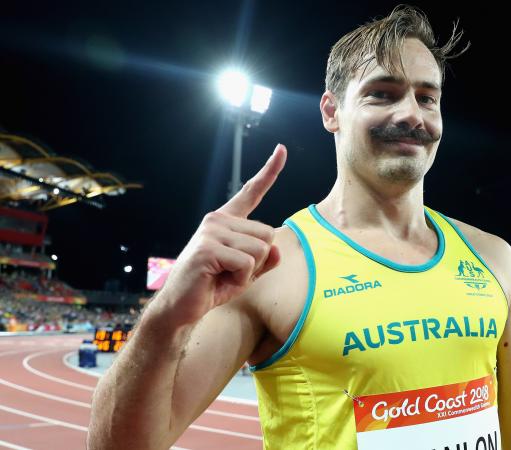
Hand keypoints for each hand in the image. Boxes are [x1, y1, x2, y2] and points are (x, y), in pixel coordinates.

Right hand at [154, 144, 286, 326]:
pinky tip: (219, 281)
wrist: (181, 308)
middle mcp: (218, 220)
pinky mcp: (208, 248)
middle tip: (231, 272)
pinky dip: (240, 279)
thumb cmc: (212, 287)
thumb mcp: (245, 273)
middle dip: (259, 261)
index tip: (281, 149)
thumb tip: (277, 249)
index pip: (251, 192)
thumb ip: (264, 260)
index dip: (269, 171)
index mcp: (227, 221)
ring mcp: (211, 232)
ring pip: (261, 250)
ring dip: (249, 272)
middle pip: (268, 234)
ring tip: (223, 277)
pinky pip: (247, 263)